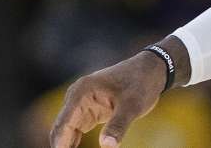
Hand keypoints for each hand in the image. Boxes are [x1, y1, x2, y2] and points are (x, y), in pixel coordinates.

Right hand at [49, 52, 164, 147]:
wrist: (151, 70)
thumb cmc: (141, 83)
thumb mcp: (133, 105)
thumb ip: (118, 125)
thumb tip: (107, 146)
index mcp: (81, 93)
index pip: (62, 125)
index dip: (59, 145)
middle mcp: (76, 97)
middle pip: (61, 130)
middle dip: (61, 146)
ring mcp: (81, 103)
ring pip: (66, 131)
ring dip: (67, 146)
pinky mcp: (88, 110)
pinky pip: (76, 130)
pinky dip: (74, 142)